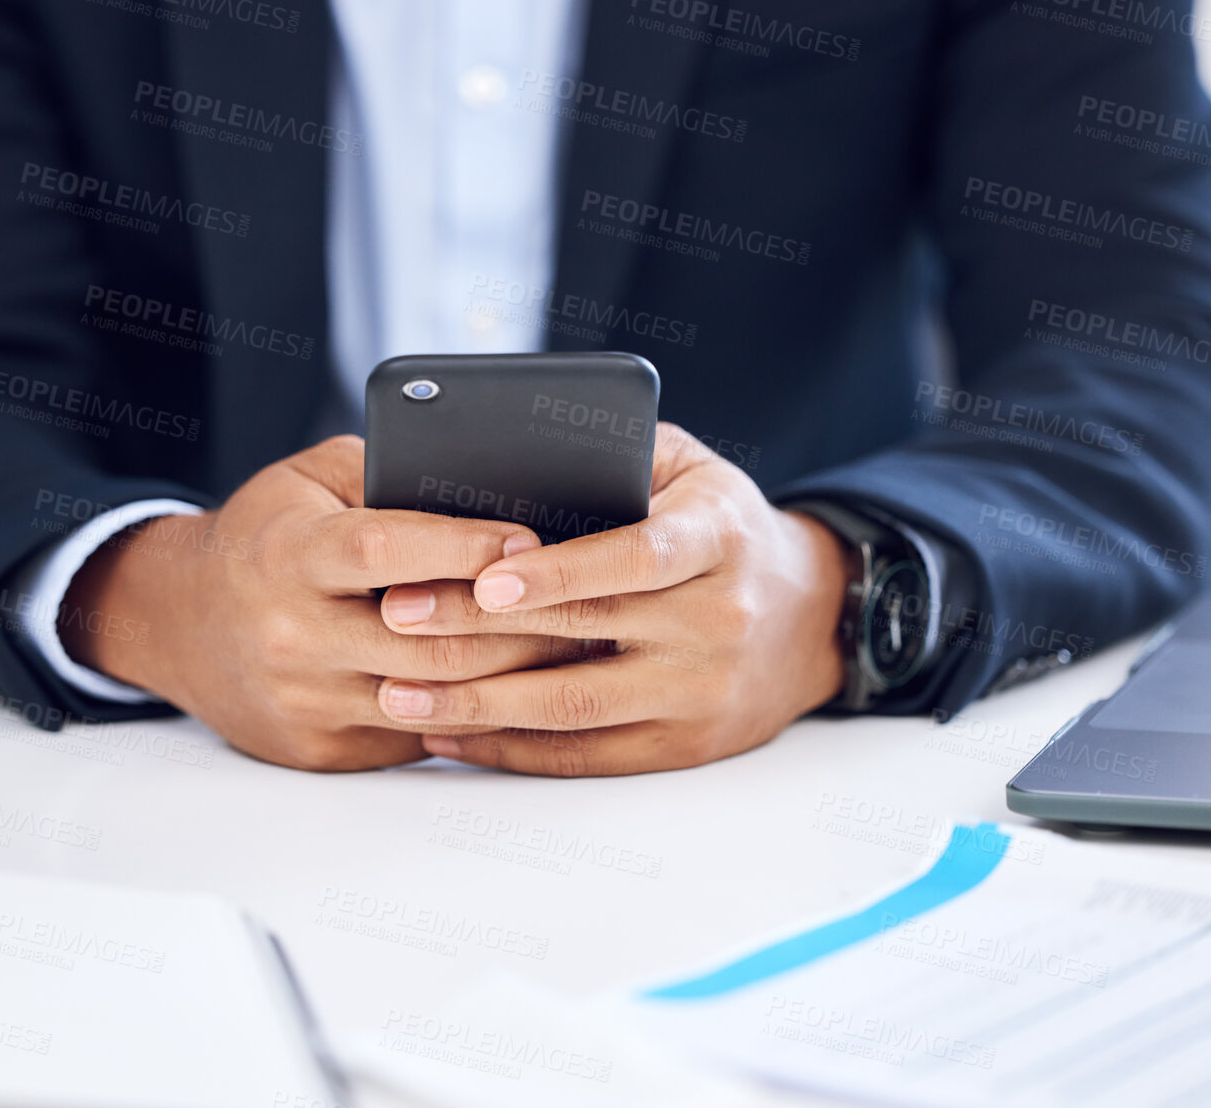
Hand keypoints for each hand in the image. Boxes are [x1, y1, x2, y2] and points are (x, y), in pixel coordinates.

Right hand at [59, 436, 588, 770]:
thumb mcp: (311, 480)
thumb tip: (492, 477)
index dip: (463, 547)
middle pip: (425, 640)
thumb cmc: (266, 535)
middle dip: (515, 624)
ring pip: (432, 697)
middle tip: (588, 605)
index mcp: (286, 555)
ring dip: (512, 676)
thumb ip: (388, 475)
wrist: (178, 624)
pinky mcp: (319, 749)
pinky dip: (475, 711)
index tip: (532, 540)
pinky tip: (522, 687)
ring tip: (574, 647)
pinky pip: (416, 734)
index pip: (385, 552)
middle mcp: (288, 634)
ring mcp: (303, 701)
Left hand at [372, 423, 853, 774]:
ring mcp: (702, 691)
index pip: (637, 557)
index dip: (561, 571)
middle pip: (585, 632)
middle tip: (398, 615)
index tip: (485, 576)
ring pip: (576, 707)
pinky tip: (449, 732)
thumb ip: (616, 456)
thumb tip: (509, 456)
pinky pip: (586, 756)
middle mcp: (717, 619)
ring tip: (398, 689)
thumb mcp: (690, 467)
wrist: (812, 616)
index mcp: (717, 538)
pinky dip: (511, 749)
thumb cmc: (721, 527)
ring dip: (479, 702)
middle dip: (480, 628)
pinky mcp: (685, 746)